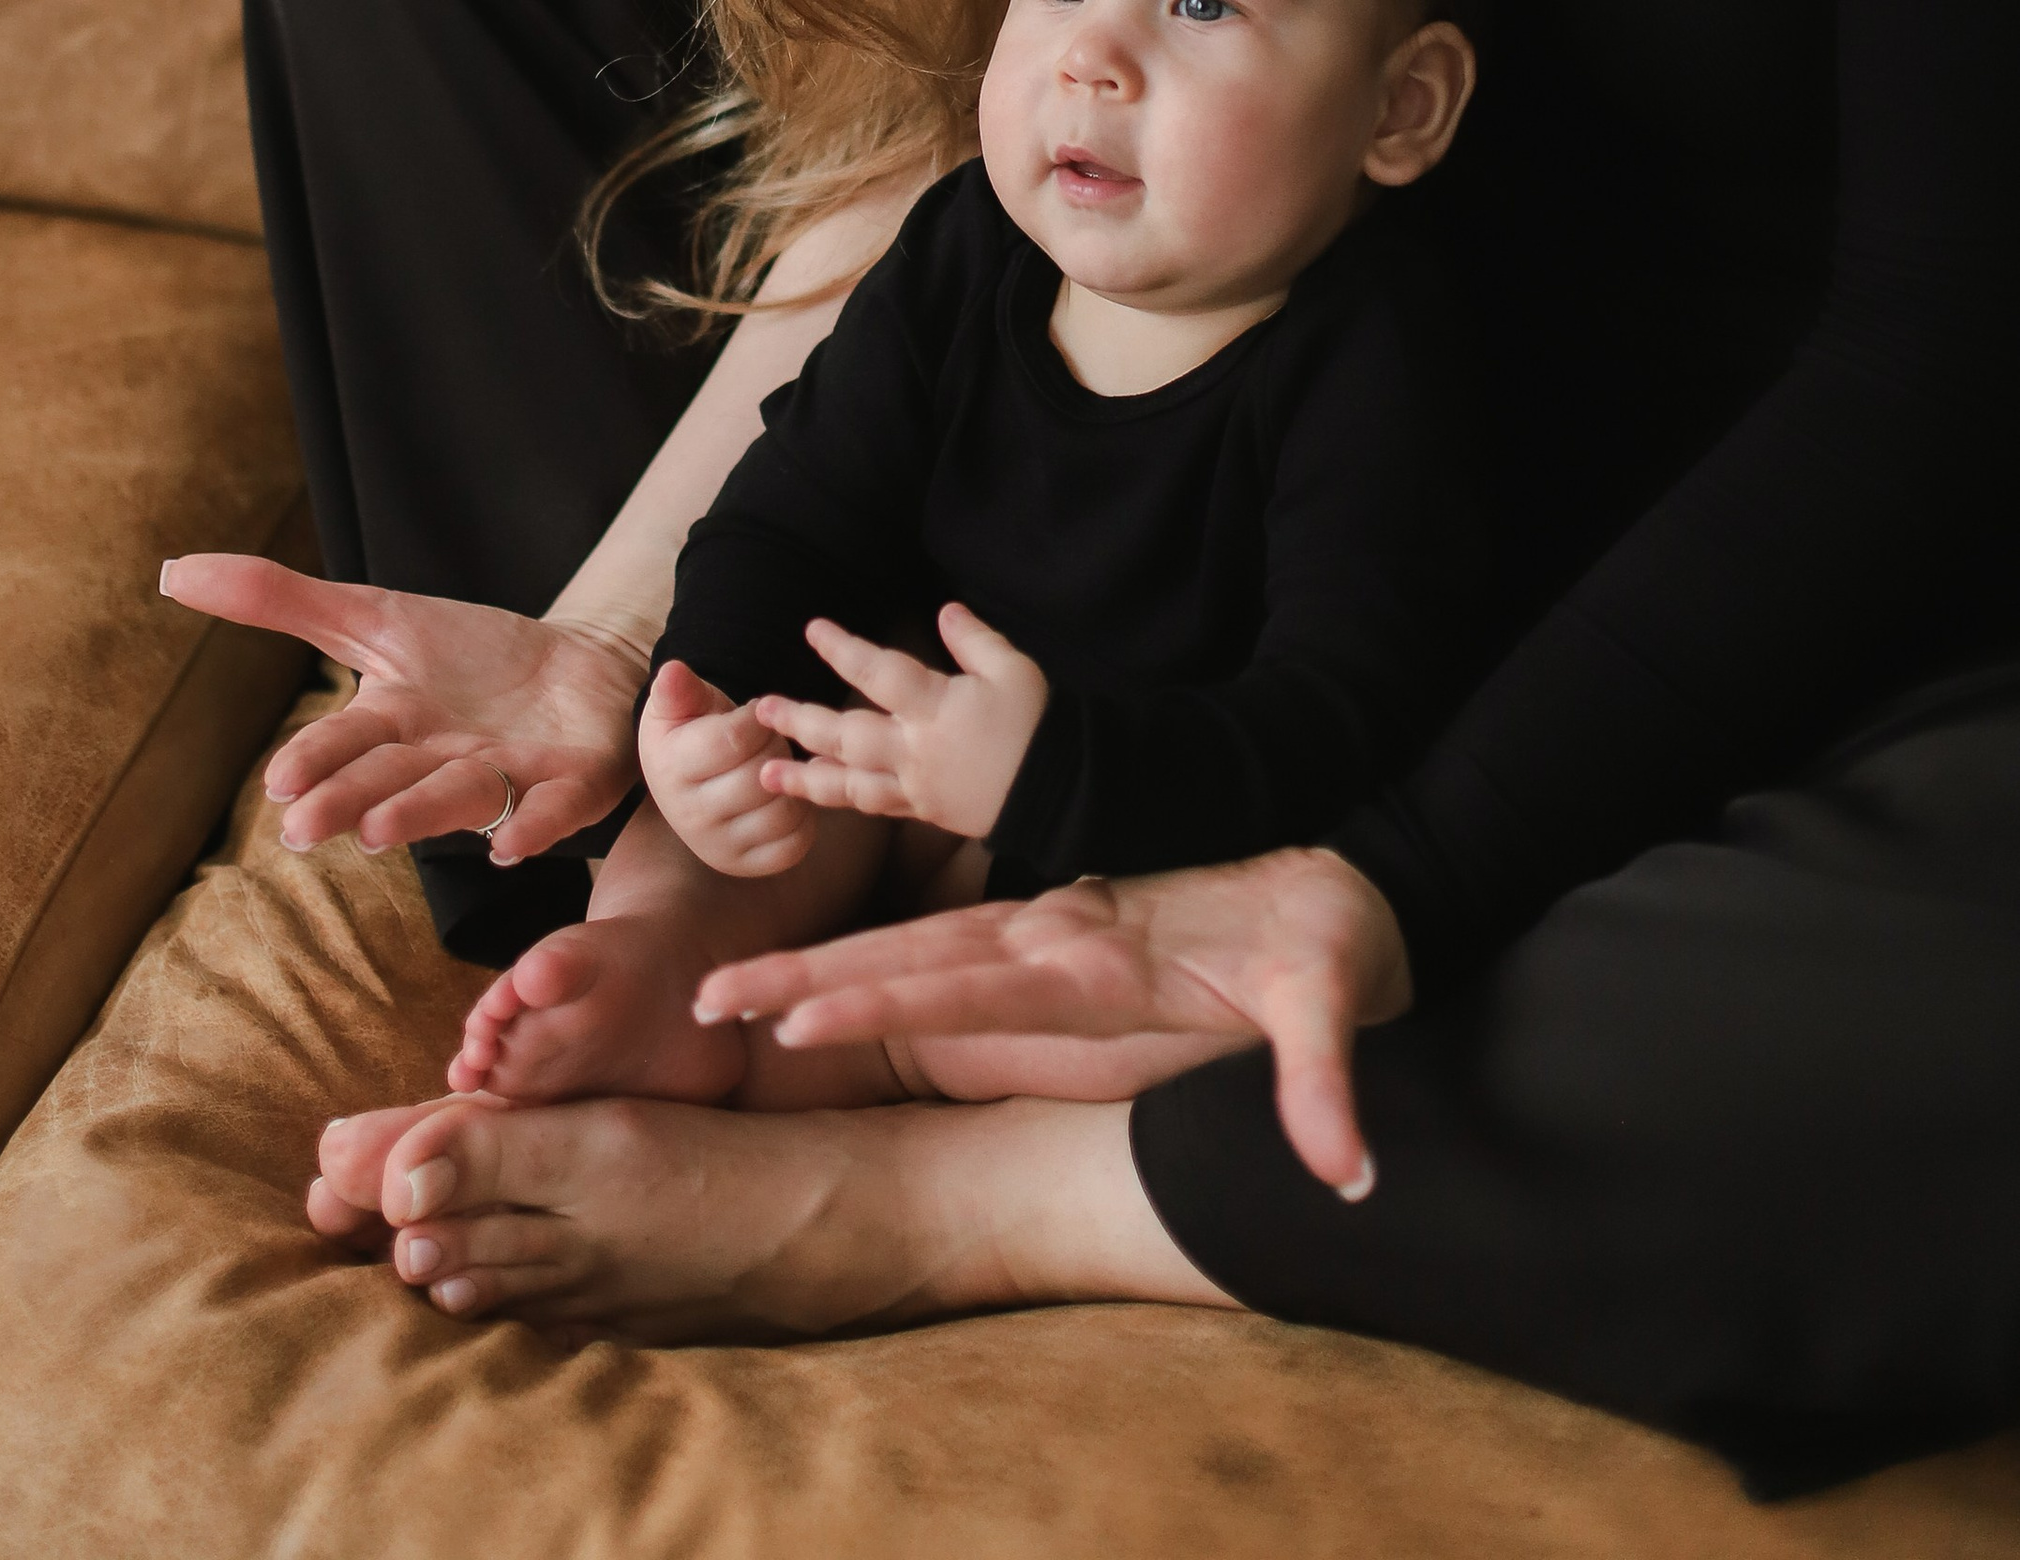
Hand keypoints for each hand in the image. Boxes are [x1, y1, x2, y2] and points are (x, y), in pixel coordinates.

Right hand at [159, 555, 644, 864]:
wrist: (581, 664)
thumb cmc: (469, 655)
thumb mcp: (376, 616)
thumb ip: (280, 601)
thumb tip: (170, 571)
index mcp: (392, 727)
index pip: (345, 744)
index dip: (315, 761)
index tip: (279, 783)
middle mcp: (441, 764)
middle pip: (392, 781)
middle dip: (350, 802)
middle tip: (305, 828)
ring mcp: (508, 779)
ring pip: (459, 799)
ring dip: (421, 814)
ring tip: (381, 830)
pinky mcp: (572, 785)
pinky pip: (553, 812)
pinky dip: (534, 827)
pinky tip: (513, 844)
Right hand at [639, 659, 814, 875]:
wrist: (686, 779)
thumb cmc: (690, 730)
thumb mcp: (680, 703)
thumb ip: (680, 688)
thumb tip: (673, 671)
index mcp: (671, 769)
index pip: (734, 742)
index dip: (758, 720)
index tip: (756, 713)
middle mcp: (689, 816)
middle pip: (760, 779)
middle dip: (776, 748)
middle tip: (768, 739)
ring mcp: (717, 846)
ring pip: (781, 813)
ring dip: (792, 782)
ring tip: (776, 765)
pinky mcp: (745, 865)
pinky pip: (793, 846)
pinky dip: (803, 817)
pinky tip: (788, 794)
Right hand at [694, 845, 1412, 1197]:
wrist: (1339, 877)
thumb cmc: (1330, 944)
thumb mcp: (1335, 1004)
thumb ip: (1325, 1087)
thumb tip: (1347, 1177)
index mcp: (1095, 955)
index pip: (966, 976)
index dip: (881, 997)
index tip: (794, 1021)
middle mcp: (1052, 938)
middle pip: (906, 956)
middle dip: (805, 979)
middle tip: (707, 1001)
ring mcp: (1046, 937)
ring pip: (908, 952)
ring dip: (817, 974)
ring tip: (727, 998)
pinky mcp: (1053, 947)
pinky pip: (941, 958)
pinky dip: (870, 973)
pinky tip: (815, 994)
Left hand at [756, 603, 1047, 840]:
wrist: (1066, 795)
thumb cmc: (1042, 725)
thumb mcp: (1015, 670)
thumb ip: (975, 640)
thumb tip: (944, 612)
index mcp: (938, 709)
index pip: (880, 673)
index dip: (843, 649)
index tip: (812, 629)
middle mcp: (918, 751)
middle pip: (849, 737)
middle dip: (802, 722)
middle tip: (761, 710)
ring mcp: (918, 787)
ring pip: (852, 784)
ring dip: (807, 778)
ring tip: (766, 776)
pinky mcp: (926, 811)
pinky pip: (876, 807)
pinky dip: (844, 799)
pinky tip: (819, 792)